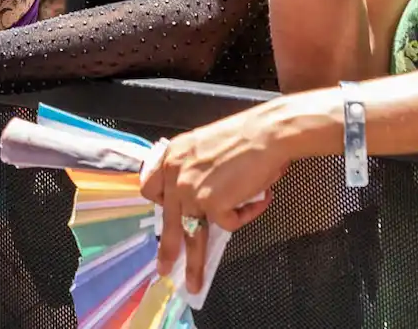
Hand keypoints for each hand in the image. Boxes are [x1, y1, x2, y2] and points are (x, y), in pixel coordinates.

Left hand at [142, 106, 284, 295]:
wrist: (265, 134)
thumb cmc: (244, 137)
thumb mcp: (204, 147)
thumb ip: (193, 169)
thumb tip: (196, 196)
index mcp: (172, 157)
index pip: (151, 188)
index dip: (162, 205)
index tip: (167, 218)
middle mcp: (176, 174)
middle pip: (168, 221)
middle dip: (167, 250)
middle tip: (164, 268)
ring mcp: (191, 191)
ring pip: (192, 236)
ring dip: (194, 263)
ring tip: (194, 282)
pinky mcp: (212, 204)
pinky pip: (228, 224)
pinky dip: (245, 215)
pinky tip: (256, 200)